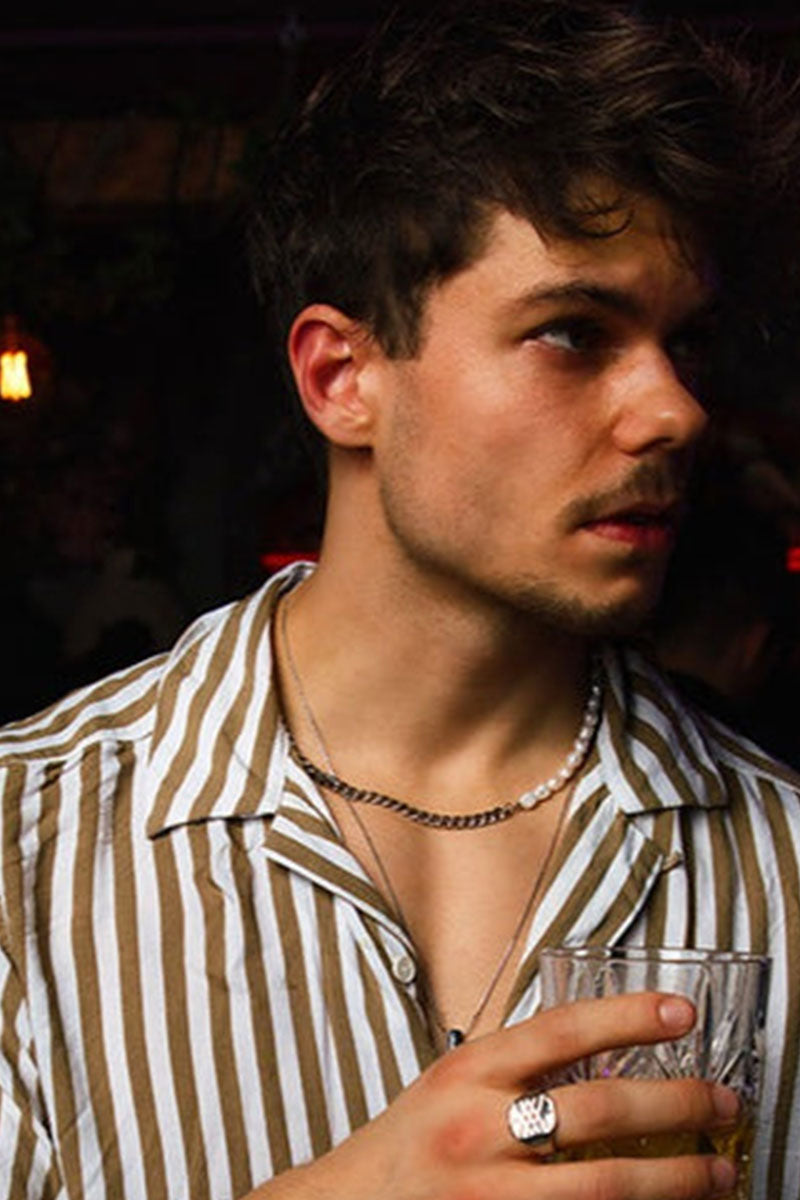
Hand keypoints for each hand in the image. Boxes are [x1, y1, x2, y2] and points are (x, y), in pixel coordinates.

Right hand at [249, 992, 739, 1199]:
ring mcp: (493, 1194)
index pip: (561, 1030)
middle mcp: (480, 1128)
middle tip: (724, 1101)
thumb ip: (515, 1068)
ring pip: (607, 1184)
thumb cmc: (406, 1143)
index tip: (682, 1014)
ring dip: (676, 1178)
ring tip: (718, 1170)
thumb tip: (602, 1050)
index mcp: (469, 1071)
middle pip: (599, 1109)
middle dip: (676, 1104)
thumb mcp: (452, 1083)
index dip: (627, 1016)